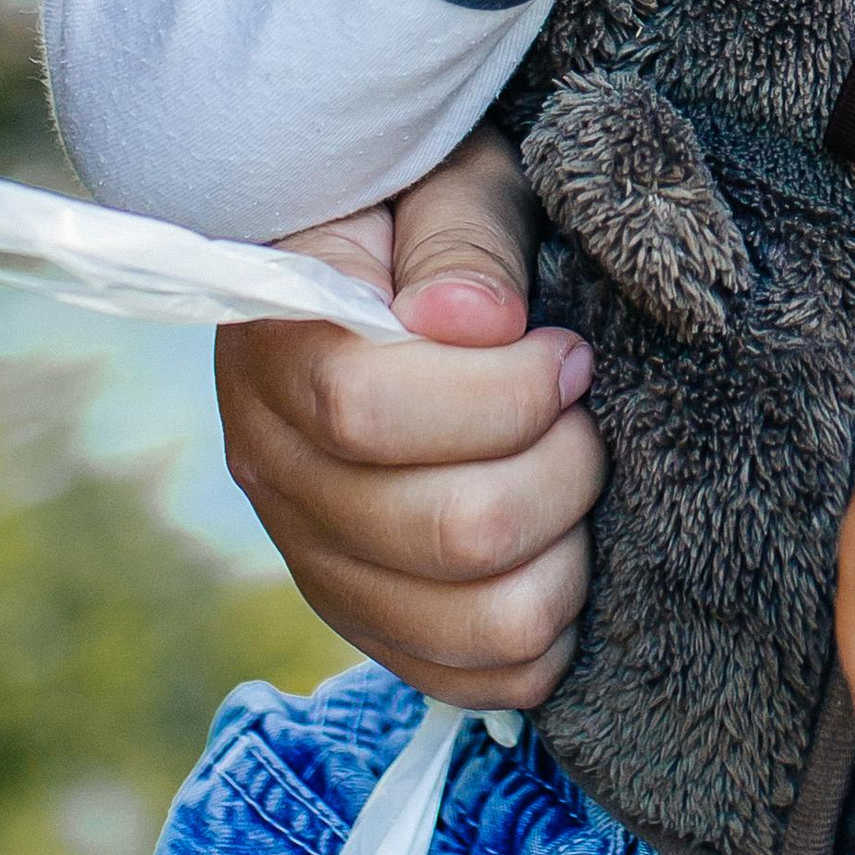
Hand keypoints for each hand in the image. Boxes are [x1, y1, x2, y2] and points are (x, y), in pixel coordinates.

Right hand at [215, 129, 605, 707]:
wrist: (385, 259)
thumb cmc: (426, 208)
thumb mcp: (450, 177)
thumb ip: (462, 239)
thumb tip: (476, 323)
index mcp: (278, 343)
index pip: (369, 412)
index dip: (500, 392)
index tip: (562, 349)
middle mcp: (273, 463)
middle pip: (445, 530)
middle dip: (561, 466)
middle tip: (581, 404)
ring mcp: (312, 552)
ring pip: (471, 620)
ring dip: (565, 552)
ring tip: (570, 472)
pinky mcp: (364, 611)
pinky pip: (469, 678)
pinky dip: (543, 634)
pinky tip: (558, 551)